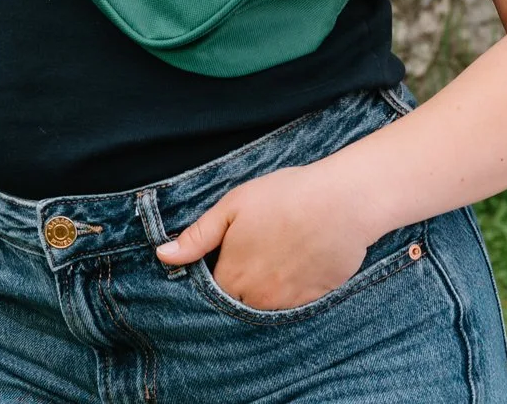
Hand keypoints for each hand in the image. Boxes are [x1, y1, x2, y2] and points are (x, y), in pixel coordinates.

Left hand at [154, 160, 380, 311]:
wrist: (343, 203)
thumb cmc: (286, 196)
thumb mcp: (234, 205)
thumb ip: (198, 236)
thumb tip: (164, 256)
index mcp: (231, 276)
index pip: (211, 292)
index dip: (217, 274)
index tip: (227, 257)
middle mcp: (255, 299)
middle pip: (237, 303)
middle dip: (239, 286)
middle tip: (256, 256)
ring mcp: (285, 305)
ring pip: (265, 308)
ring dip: (265, 291)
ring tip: (278, 260)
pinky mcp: (313, 303)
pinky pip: (293, 308)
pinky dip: (291, 293)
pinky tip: (299, 266)